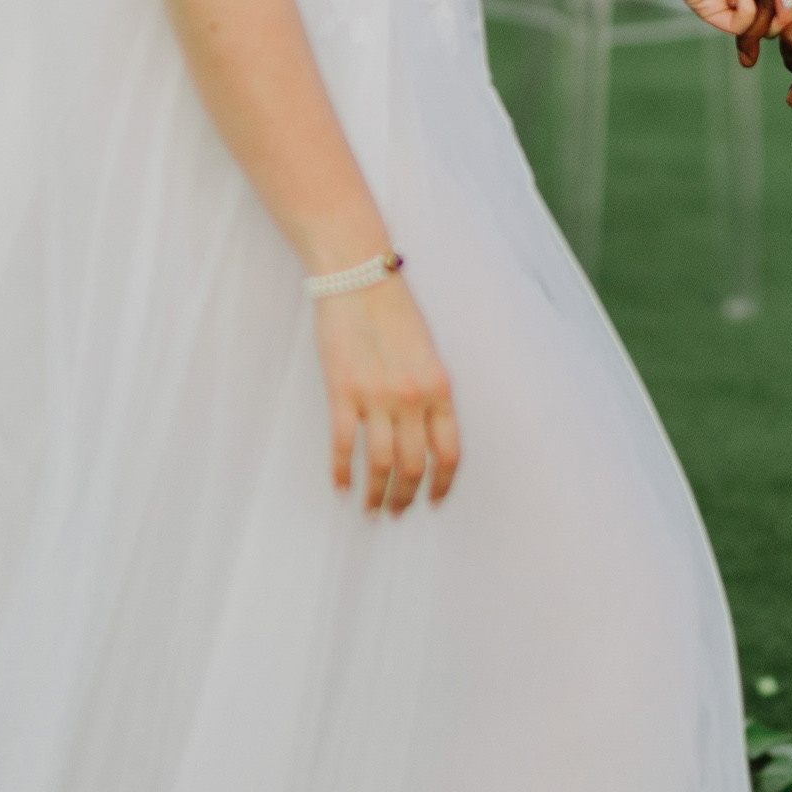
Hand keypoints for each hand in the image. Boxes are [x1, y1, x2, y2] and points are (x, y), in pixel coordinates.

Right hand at [314, 273, 460, 511]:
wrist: (359, 277)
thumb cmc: (394, 311)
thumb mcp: (428, 352)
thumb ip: (430, 392)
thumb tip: (427, 434)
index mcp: (440, 387)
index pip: (449, 451)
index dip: (443, 484)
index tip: (434, 501)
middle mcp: (412, 397)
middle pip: (413, 466)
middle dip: (406, 497)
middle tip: (396, 513)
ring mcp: (376, 397)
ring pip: (380, 464)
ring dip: (376, 495)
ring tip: (371, 511)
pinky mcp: (342, 392)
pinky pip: (344, 445)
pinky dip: (342, 473)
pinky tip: (341, 488)